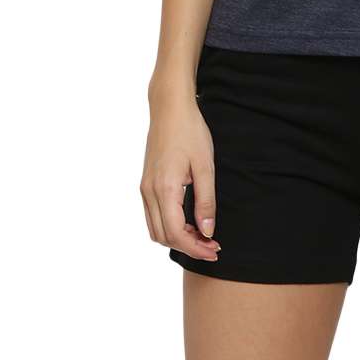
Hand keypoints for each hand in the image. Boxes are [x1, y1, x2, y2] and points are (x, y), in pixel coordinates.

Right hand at [141, 89, 220, 260]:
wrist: (169, 109)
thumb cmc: (190, 133)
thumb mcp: (205, 167)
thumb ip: (206, 201)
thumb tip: (207, 231)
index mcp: (164, 188)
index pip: (176, 233)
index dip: (195, 248)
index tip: (214, 250)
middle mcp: (149, 191)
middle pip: (163, 236)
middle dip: (188, 247)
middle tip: (212, 247)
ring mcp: (144, 188)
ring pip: (155, 229)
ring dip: (177, 238)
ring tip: (201, 236)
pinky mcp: (145, 184)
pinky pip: (152, 216)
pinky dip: (169, 227)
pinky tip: (188, 222)